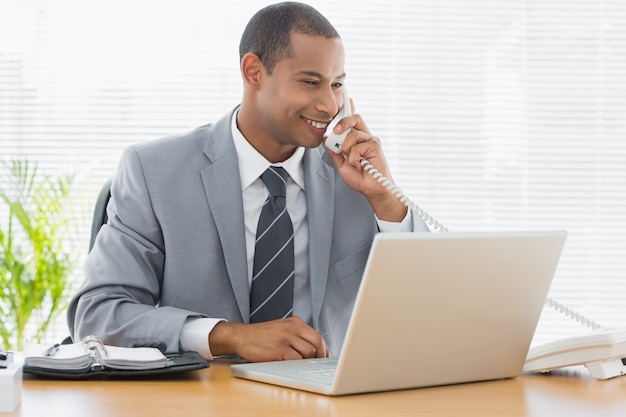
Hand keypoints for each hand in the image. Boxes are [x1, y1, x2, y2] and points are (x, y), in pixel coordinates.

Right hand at [208, 316, 328, 361]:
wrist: (240, 336)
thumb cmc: (261, 336)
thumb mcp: (282, 330)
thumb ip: (297, 336)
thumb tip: (315, 350)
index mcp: (296, 322)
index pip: (318, 336)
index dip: (324, 350)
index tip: (324, 358)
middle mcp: (293, 327)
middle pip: (318, 343)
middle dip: (320, 356)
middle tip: (316, 365)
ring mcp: (286, 337)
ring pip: (309, 352)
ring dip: (307, 362)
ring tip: (300, 366)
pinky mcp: (279, 348)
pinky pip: (296, 360)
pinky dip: (296, 366)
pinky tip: (291, 366)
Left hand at [324, 109, 407, 221]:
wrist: (370, 188)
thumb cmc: (359, 176)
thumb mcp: (340, 162)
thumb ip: (334, 150)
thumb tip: (326, 138)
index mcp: (357, 139)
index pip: (353, 120)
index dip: (350, 108)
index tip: (347, 99)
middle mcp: (365, 137)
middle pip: (354, 118)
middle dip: (342, 123)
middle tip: (335, 133)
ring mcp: (371, 140)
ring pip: (352, 134)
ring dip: (346, 148)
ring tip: (350, 160)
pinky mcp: (375, 146)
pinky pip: (358, 145)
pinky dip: (353, 156)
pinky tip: (357, 164)